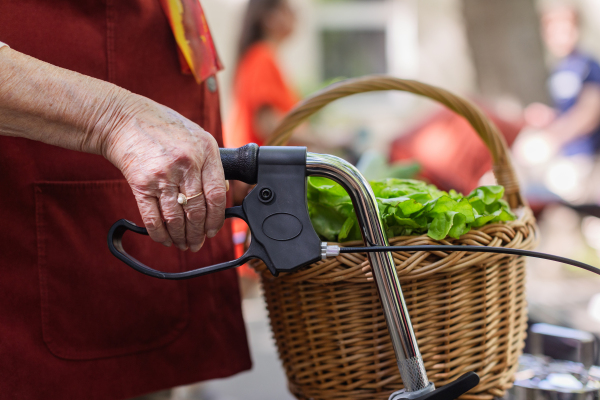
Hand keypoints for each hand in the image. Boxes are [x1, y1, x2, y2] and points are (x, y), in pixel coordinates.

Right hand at [100, 94, 226, 251]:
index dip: (216, 218)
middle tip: (197, 244)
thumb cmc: (162, 126)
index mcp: (205, 152)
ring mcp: (163, 174)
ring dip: (180, 237)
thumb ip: (210, 163)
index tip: (213, 230)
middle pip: (197, 211)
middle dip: (198, 234)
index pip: (217, 195)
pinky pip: (153, 218)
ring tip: (183, 245)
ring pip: (176, 218)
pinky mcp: (141, 183)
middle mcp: (186, 164)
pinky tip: (165, 240)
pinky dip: (160, 234)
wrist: (122, 119)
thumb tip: (223, 191)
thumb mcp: (197, 136)